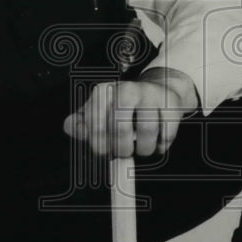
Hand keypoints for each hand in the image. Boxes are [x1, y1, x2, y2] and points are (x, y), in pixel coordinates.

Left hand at [63, 68, 198, 157]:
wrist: (160, 91)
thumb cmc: (124, 108)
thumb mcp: (99, 114)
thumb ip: (80, 124)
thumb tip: (69, 127)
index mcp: (104, 92)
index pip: (95, 126)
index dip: (100, 146)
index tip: (105, 150)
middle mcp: (126, 89)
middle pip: (120, 130)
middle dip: (122, 150)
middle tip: (124, 152)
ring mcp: (150, 94)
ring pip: (147, 132)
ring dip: (144, 149)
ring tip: (142, 148)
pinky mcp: (171, 103)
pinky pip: (166, 133)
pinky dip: (162, 145)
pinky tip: (157, 142)